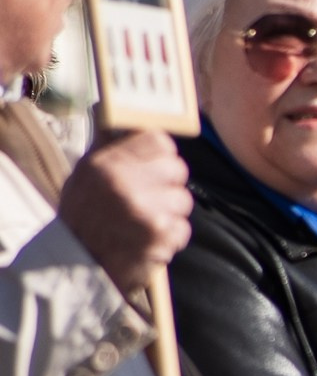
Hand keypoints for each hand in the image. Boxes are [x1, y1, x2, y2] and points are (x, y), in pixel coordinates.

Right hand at [58, 130, 190, 298]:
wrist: (75, 265)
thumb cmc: (81, 217)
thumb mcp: (84, 174)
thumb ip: (106, 145)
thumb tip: (112, 111)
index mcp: (109, 164)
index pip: (159, 141)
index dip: (162, 152)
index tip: (158, 162)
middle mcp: (127, 184)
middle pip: (177, 169)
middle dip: (169, 182)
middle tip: (152, 195)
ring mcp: (147, 211)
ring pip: (183, 200)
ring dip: (170, 211)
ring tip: (145, 221)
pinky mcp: (160, 237)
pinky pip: (182, 228)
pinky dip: (171, 236)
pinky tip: (149, 239)